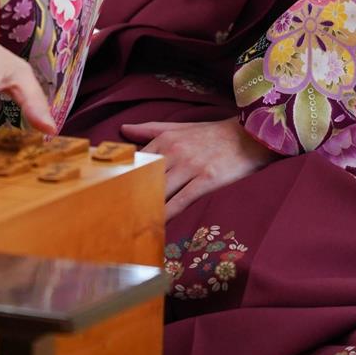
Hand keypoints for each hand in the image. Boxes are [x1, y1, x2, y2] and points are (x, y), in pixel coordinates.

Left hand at [120, 116, 277, 220]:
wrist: (250, 135)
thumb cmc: (213, 133)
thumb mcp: (182, 127)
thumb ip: (151, 129)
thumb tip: (124, 129)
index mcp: (167, 139)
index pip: (136, 162)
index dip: (121, 179)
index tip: (105, 194)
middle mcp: (175, 152)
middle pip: (144, 178)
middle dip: (128, 197)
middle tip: (109, 217)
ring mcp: (191, 166)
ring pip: (160, 191)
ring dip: (145, 208)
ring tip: (127, 226)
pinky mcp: (206, 180)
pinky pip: (181, 201)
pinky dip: (168, 215)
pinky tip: (157, 227)